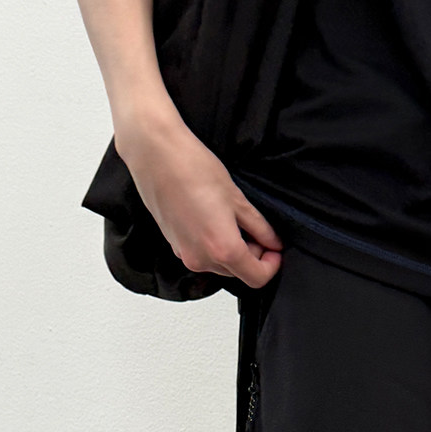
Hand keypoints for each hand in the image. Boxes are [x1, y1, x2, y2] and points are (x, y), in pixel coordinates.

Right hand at [115, 103, 282, 288]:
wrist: (155, 154)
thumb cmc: (192, 168)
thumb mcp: (237, 198)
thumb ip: (259, 227)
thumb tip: (273, 242)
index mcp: (223, 249)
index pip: (257, 278)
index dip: (271, 266)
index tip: (275, 250)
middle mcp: (202, 259)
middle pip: (238, 273)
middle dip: (252, 257)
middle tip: (256, 230)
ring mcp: (186, 255)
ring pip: (220, 266)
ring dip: (232, 251)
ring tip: (231, 220)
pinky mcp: (174, 246)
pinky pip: (202, 256)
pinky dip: (214, 246)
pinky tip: (212, 219)